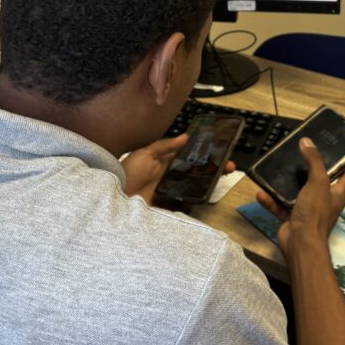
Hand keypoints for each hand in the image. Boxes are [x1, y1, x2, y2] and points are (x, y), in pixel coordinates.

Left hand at [122, 135, 236, 204]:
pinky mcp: (168, 207)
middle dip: (213, 170)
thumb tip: (185, 136)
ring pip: (194, 188)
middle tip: (229, 168)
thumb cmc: (128, 171)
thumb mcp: (146, 153)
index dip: (204, 155)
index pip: (189, 158)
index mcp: (165, 163)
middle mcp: (170, 178)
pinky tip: (207, 196)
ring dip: (209, 185)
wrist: (115, 196)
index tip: (219, 152)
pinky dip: (196, 202)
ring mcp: (170, 193)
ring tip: (222, 180)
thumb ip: (165, 146)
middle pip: (196, 173)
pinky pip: (185, 205)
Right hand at [255, 138, 344, 259]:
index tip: (334, 149)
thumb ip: (313, 161)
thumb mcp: (318, 182)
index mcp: (337, 193)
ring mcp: (307, 210)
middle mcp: (324, 201)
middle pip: (320, 181)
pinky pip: (280, 206)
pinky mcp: (292, 218)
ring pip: (296, 192)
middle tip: (299, 154)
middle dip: (309, 168)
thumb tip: (307, 141)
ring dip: (285, 183)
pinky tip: (261, 192)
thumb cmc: (315, 213)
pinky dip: (271, 200)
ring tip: (277, 169)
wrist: (300, 244)